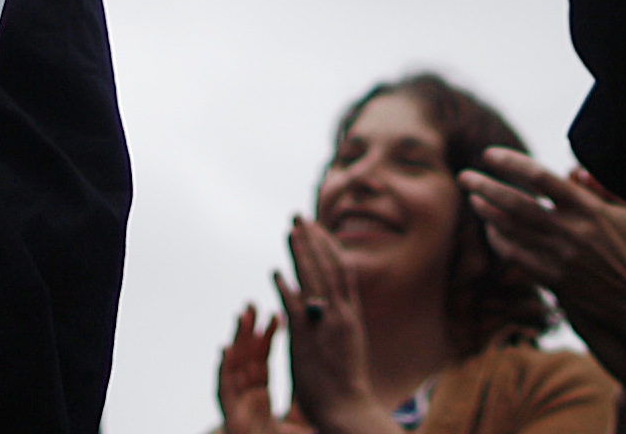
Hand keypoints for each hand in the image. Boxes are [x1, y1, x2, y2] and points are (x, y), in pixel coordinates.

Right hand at [217, 303, 305, 433]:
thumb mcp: (300, 415)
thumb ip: (304, 394)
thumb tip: (324, 371)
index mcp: (262, 395)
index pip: (263, 359)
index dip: (267, 336)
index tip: (276, 314)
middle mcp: (247, 396)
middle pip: (245, 358)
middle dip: (248, 330)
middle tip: (254, 305)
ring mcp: (237, 405)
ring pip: (233, 367)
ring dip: (236, 340)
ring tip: (241, 316)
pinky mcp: (229, 416)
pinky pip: (222, 391)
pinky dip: (222, 370)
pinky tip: (225, 351)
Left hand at [274, 215, 379, 427]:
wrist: (348, 409)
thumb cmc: (346, 384)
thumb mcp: (348, 344)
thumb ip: (339, 322)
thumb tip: (328, 306)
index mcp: (351, 315)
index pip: (341, 271)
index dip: (328, 247)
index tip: (316, 229)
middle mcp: (341, 315)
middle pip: (327, 267)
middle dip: (313, 239)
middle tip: (299, 216)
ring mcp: (324, 326)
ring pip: (313, 280)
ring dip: (300, 253)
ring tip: (289, 230)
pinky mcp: (306, 340)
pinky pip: (294, 308)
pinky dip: (284, 288)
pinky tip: (274, 272)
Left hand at [461, 150, 625, 335]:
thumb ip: (605, 188)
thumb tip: (576, 167)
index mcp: (587, 207)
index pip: (540, 176)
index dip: (511, 162)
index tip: (489, 154)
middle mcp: (569, 230)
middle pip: (515, 202)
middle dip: (485, 186)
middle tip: (464, 176)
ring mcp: (560, 257)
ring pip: (512, 230)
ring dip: (488, 212)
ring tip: (474, 199)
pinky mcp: (554, 280)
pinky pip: (517, 258)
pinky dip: (501, 242)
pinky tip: (492, 232)